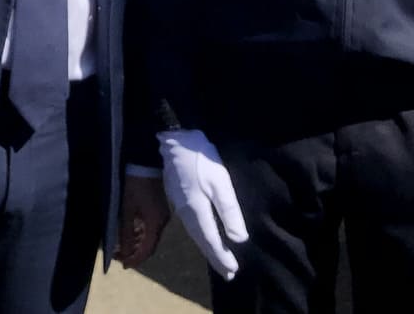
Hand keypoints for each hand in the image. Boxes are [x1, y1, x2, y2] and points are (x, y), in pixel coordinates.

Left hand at [114, 173, 168, 267]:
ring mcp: (161, 215)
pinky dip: (139, 234)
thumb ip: (126, 232)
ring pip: (149, 237)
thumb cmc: (134, 185)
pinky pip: (150, 228)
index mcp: (156, 223)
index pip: (147, 249)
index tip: (124, 265)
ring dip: (136, 243)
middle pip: (149, 245)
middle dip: (134, 252)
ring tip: (120, 247)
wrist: (144, 163)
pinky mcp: (158, 209)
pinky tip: (129, 235)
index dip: (135, 259)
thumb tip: (124, 252)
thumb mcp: (127, 209)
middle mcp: (162, 222)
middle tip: (118, 256)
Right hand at [158, 129, 247, 279]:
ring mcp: (180, 205)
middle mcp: (186, 213)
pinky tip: (205, 236)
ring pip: (195, 234)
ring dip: (208, 249)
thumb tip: (239, 239)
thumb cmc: (201, 159)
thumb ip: (228, 211)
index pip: (211, 241)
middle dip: (215, 258)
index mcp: (197, 211)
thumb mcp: (220, 183)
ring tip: (219, 260)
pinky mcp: (178, 197)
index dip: (222, 257)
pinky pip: (191, 225)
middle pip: (202, 241)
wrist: (174, 139)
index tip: (233, 272)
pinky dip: (201, 236)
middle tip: (228, 274)